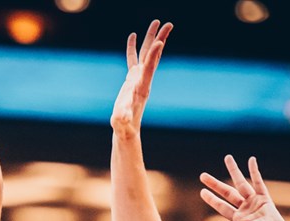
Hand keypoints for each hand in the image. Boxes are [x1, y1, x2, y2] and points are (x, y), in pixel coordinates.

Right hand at [111, 20, 172, 135]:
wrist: (127, 129)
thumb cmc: (123, 126)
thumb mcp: (121, 122)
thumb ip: (122, 118)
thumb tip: (121, 118)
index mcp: (141, 87)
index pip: (149, 68)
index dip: (154, 55)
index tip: (160, 42)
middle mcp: (143, 79)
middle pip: (153, 56)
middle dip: (160, 39)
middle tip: (168, 24)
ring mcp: (138, 77)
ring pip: (146, 54)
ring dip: (152, 38)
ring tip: (157, 22)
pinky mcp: (132, 78)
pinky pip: (134, 58)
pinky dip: (135, 46)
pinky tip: (134, 35)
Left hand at [199, 155, 289, 220]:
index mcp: (237, 220)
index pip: (221, 206)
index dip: (211, 199)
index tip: (202, 191)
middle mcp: (245, 209)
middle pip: (227, 193)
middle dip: (215, 184)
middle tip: (203, 175)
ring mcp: (255, 203)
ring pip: (241, 184)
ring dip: (234, 171)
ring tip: (227, 158)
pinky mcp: (265, 200)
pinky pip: (259, 183)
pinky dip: (255, 171)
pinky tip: (251, 160)